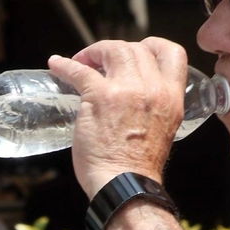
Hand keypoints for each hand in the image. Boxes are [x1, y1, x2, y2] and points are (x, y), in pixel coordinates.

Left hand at [47, 38, 188, 196]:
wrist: (124, 184)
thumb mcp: (163, 129)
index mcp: (172, 97)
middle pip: (137, 48)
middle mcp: (153, 89)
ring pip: (113, 50)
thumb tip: (135, 98)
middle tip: (100, 61)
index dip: (152, 45)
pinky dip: (65, 65)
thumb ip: (154, 108)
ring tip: (82, 61)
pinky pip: (79, 70)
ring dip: (94, 52)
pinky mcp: (99, 96)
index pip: (173, 53)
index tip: (137, 50)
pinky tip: (56, 65)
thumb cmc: (138, 167)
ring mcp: (126, 90)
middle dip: (116, 50)